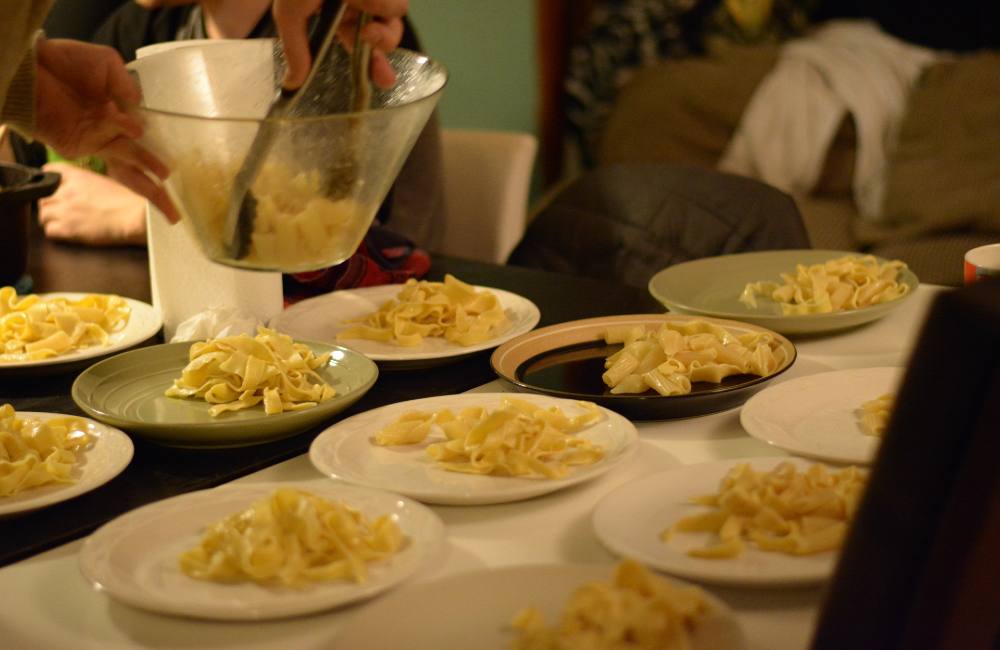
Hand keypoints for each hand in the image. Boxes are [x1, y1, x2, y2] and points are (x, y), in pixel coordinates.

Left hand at [32, 38, 178, 221]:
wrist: (30, 68)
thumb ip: (125, 83)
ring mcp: (96, 140)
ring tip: (165, 176)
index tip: (173, 163)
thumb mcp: (106, 63)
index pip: (141, 136)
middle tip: (173, 210)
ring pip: (129, 159)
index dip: (156, 149)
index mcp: (115, 114)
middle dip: (155, 188)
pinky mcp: (80, 144)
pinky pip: (111, 142)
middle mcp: (108, 132)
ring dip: (147, 166)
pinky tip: (136, 131)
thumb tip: (138, 104)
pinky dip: (125, 134)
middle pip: (137, 162)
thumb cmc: (65, 62)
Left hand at [38, 163, 147, 245]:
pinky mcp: (67, 229)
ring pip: (43, 214)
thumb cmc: (128, 202)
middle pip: (43, 197)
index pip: (49, 170)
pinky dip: (56, 233)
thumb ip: (85, 183)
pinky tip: (68, 233)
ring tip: (66, 224)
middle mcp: (66, 191)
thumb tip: (78, 189)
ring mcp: (65, 210)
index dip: (49, 181)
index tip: (53, 188)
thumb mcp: (105, 182)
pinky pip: (49, 231)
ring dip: (52, 219)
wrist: (135, 218)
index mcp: (77, 176)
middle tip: (63, 211)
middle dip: (51, 204)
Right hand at [273, 0, 407, 89]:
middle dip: (382, 38)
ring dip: (378, 5)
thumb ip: (296, 48)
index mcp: (340, 15)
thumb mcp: (291, 11)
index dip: (372, 64)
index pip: (361, 45)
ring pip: (395, 10)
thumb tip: (292, 84)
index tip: (384, 80)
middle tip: (371, 34)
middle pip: (386, 33)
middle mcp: (362, 2)